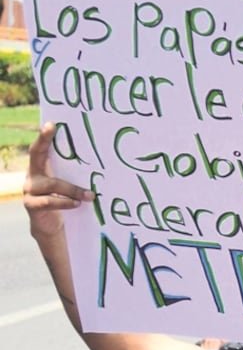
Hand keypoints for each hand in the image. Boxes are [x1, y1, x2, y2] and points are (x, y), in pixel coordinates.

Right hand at [23, 123, 94, 239]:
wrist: (52, 226)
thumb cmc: (65, 200)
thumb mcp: (70, 184)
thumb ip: (76, 173)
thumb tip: (104, 160)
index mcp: (42, 167)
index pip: (41, 148)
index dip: (44, 136)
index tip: (52, 123)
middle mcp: (32, 175)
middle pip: (36, 155)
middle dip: (44, 140)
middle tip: (52, 128)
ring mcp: (30, 190)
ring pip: (52, 184)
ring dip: (73, 189)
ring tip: (90, 195)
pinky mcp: (31, 205)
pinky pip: (49, 201)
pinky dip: (65, 202)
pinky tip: (77, 203)